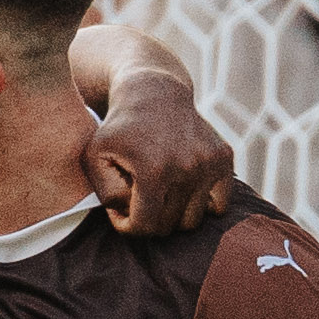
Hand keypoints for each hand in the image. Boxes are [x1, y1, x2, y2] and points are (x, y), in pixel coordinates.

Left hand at [81, 60, 238, 235]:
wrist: (154, 92)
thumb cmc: (118, 129)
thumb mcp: (94, 157)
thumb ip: (106, 194)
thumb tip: (131, 215)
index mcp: (154, 170)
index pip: (146, 226)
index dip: (127, 226)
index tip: (119, 210)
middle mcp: (187, 167)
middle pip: (170, 225)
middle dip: (149, 219)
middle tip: (136, 199)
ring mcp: (209, 162)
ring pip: (193, 220)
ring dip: (173, 213)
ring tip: (157, 192)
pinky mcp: (224, 157)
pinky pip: (219, 205)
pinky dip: (202, 204)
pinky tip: (182, 187)